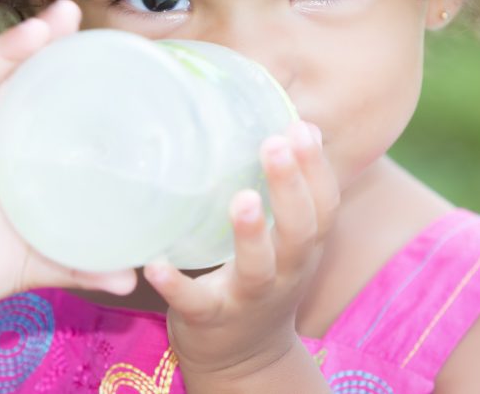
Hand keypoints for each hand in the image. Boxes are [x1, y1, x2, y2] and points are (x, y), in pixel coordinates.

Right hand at [0, 0, 136, 327]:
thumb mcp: (37, 262)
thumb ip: (81, 265)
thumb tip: (134, 278)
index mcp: (14, 149)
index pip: (43, 93)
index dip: (64, 63)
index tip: (97, 36)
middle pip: (13, 74)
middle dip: (38, 40)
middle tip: (69, 10)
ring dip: (2, 52)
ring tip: (34, 29)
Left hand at [143, 121, 338, 384]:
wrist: (246, 361)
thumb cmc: (262, 278)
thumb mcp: (284, 238)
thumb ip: (283, 191)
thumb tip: (283, 118)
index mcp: (302, 246)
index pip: (324, 204)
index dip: (317, 167)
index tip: (303, 126)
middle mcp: (285, 272)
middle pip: (299, 230)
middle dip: (290, 187)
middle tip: (274, 144)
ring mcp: (249, 299)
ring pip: (257, 268)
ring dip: (251, 234)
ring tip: (240, 199)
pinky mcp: (209, 319)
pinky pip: (194, 303)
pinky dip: (176, 286)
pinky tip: (156, 265)